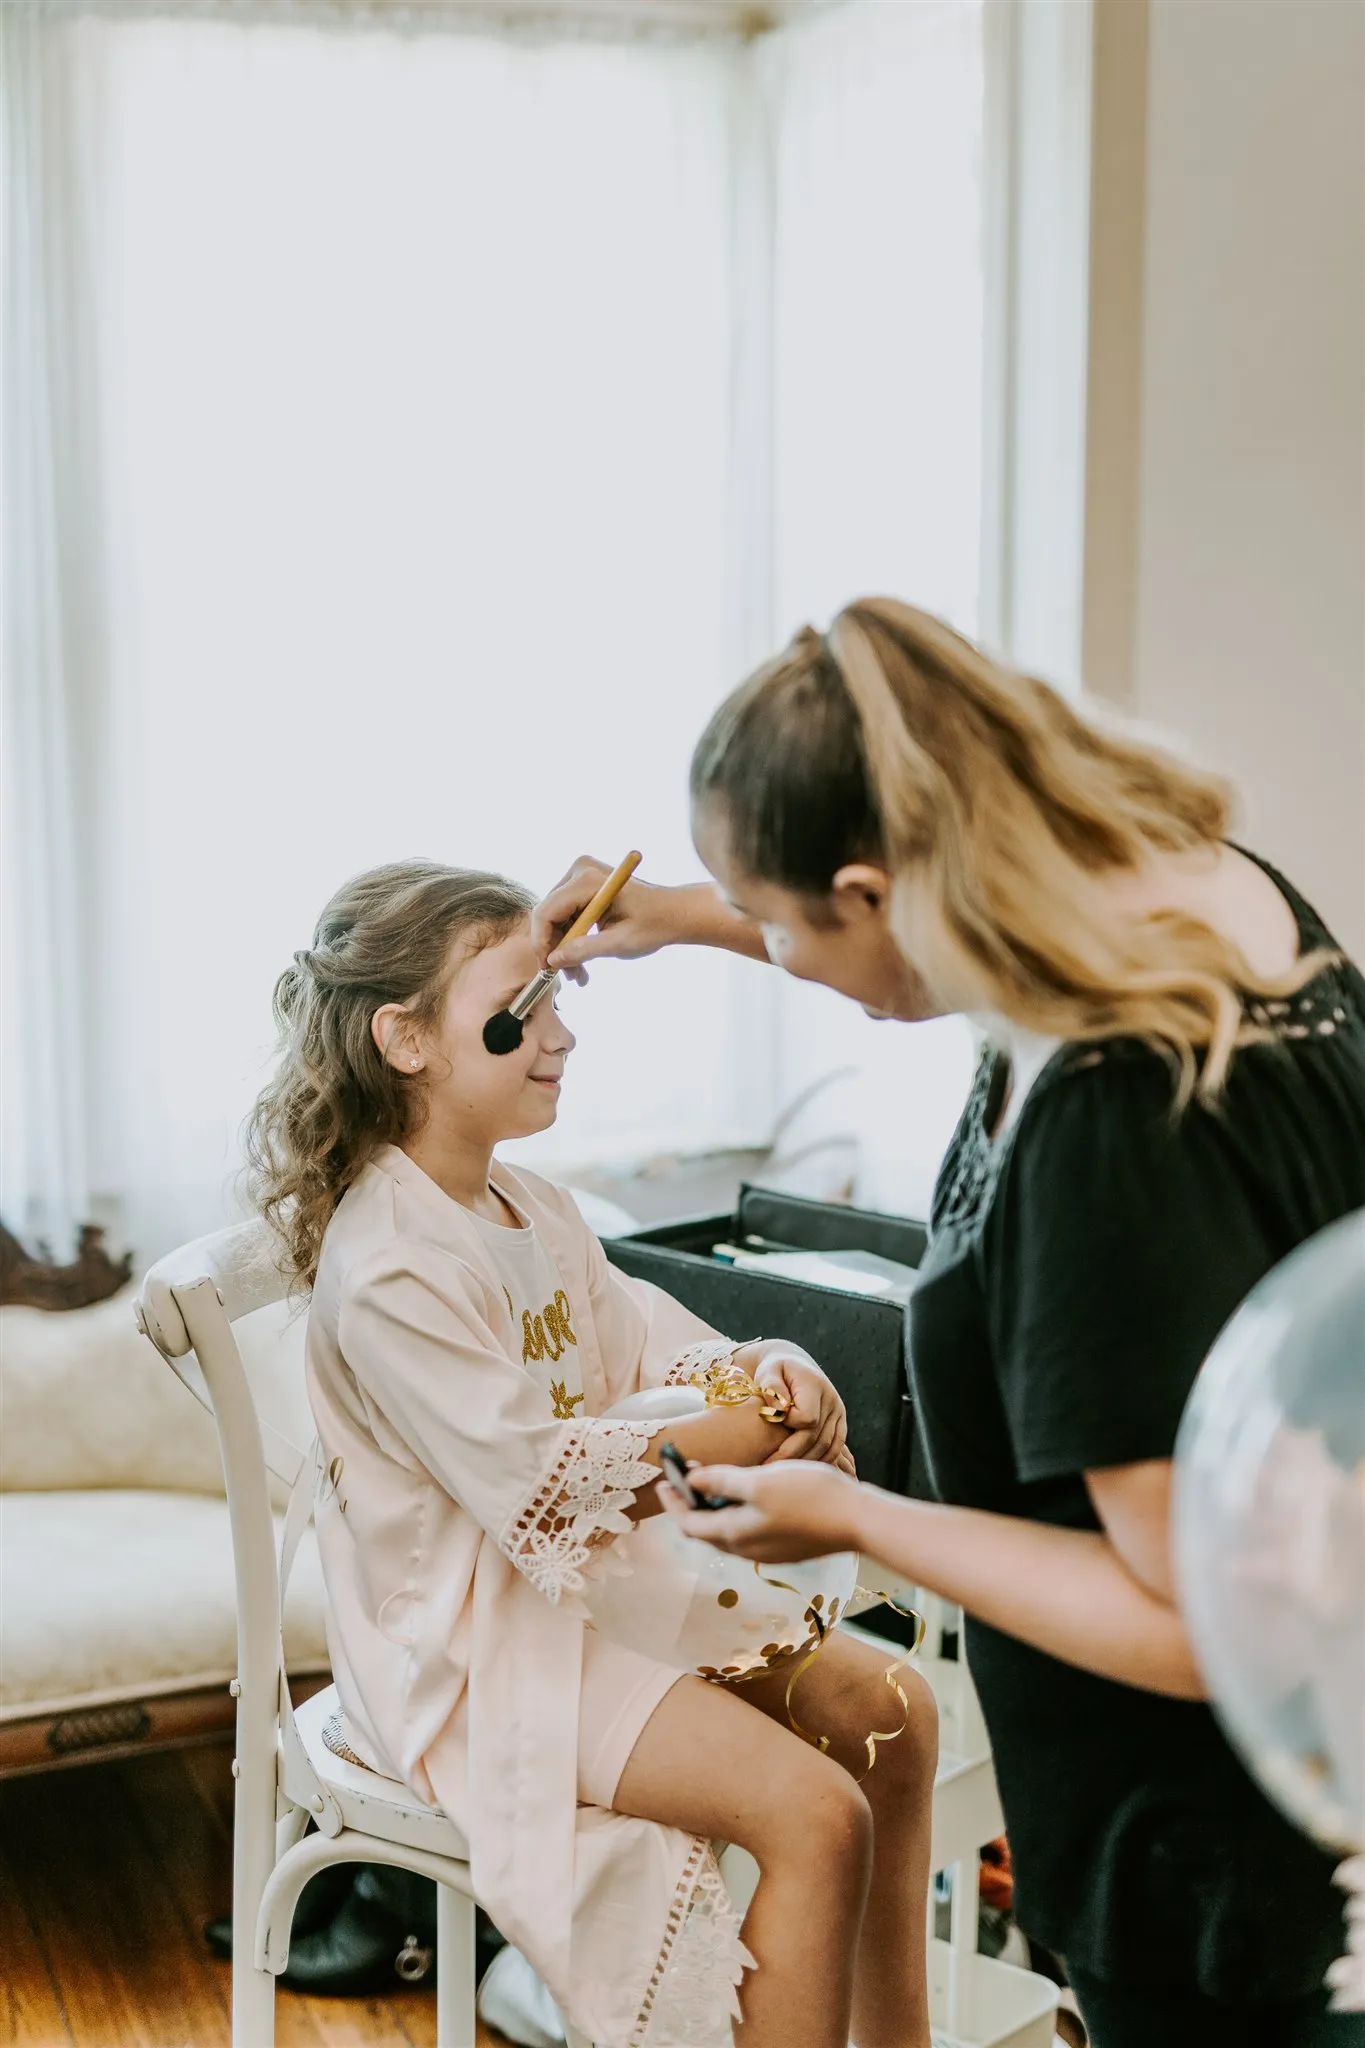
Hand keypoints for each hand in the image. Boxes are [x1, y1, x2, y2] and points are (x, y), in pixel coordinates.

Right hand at [531, 857, 689, 982]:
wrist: (675, 912)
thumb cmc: (654, 925)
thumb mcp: (620, 943)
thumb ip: (585, 950)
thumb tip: (553, 961)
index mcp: (588, 880)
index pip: (547, 911)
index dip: (542, 942)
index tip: (548, 968)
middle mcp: (580, 871)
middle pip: (549, 914)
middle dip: (555, 948)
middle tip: (568, 976)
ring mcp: (581, 876)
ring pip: (556, 918)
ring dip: (564, 947)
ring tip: (579, 975)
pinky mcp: (584, 886)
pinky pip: (567, 915)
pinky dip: (573, 938)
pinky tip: (583, 961)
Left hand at [659, 1459, 862, 1561]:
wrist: (856, 1521)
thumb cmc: (807, 1495)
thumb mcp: (759, 1481)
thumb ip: (721, 1482)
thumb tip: (691, 1480)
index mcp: (735, 1534)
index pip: (688, 1523)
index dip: (672, 1502)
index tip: (663, 1480)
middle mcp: (746, 1549)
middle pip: (705, 1529)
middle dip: (691, 1503)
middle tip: (686, 1474)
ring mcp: (767, 1551)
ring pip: (727, 1530)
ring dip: (714, 1506)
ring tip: (714, 1478)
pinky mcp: (785, 1547)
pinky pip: (748, 1531)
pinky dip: (736, 1512)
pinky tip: (747, 1493)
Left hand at [739, 1342, 849, 1467]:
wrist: (794, 1365)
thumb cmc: (775, 1370)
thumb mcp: (768, 1371)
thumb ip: (771, 1386)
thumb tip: (780, 1410)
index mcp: (815, 1385)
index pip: (807, 1417)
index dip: (790, 1424)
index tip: (772, 1421)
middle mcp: (832, 1400)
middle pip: (816, 1437)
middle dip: (791, 1454)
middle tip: (766, 1468)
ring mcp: (838, 1414)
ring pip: (827, 1448)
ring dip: (803, 1462)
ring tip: (780, 1472)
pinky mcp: (840, 1424)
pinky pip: (834, 1449)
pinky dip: (819, 1461)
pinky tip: (798, 1470)